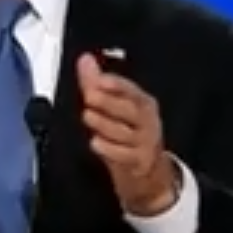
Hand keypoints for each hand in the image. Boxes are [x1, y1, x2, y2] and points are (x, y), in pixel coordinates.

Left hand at [76, 53, 177, 216]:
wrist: (147, 172)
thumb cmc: (129, 133)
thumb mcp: (114, 108)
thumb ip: (96, 84)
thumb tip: (84, 60)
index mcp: (143, 103)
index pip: (131, 90)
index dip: (117, 84)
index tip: (101, 80)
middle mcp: (147, 121)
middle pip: (129, 110)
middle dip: (109, 102)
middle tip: (89, 96)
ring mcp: (145, 142)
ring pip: (124, 133)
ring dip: (104, 124)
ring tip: (88, 116)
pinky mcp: (139, 162)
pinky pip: (124, 155)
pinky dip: (109, 149)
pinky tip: (95, 143)